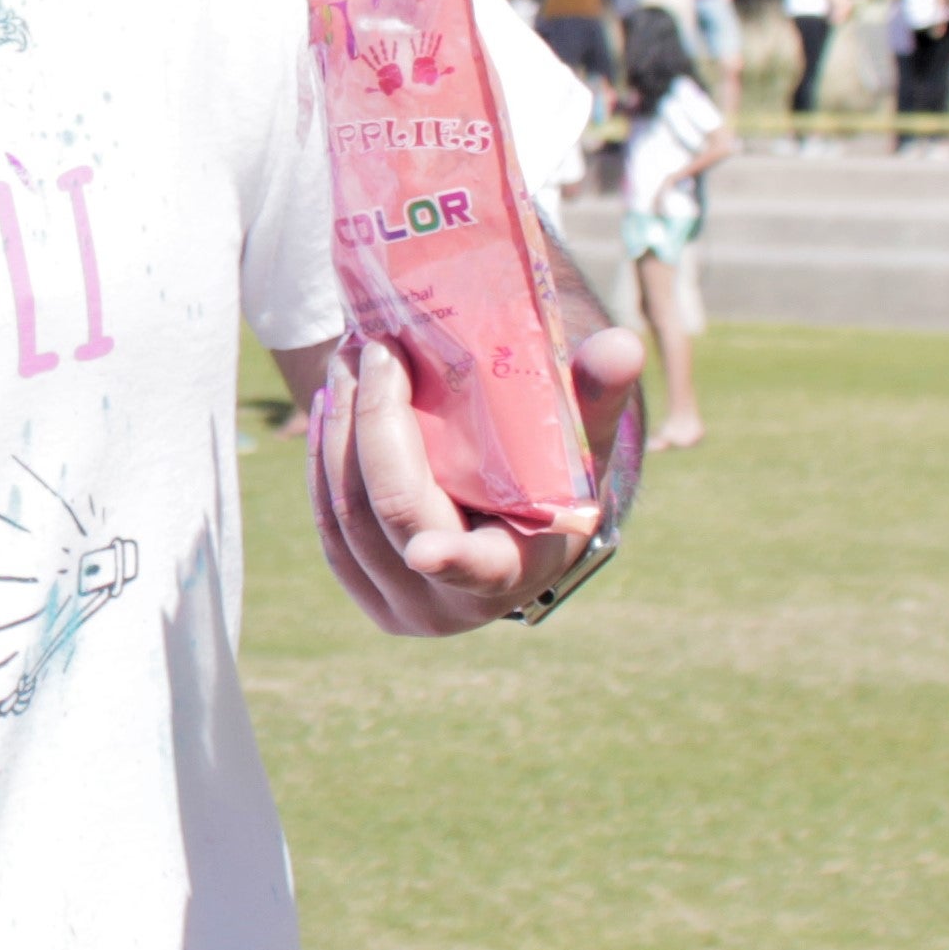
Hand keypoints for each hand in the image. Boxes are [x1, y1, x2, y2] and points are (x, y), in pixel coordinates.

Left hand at [307, 329, 642, 635]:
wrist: (507, 535)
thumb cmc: (550, 484)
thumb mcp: (578, 446)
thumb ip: (597, 397)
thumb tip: (623, 343)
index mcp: (514, 572)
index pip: (478, 569)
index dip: (450, 559)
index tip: (425, 551)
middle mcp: (452, 605)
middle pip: (393, 510)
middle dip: (374, 422)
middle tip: (371, 350)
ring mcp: (400, 606)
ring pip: (346, 514)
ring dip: (339, 431)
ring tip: (347, 364)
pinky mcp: (363, 592)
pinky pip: (328, 525)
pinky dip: (324, 461)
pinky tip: (331, 409)